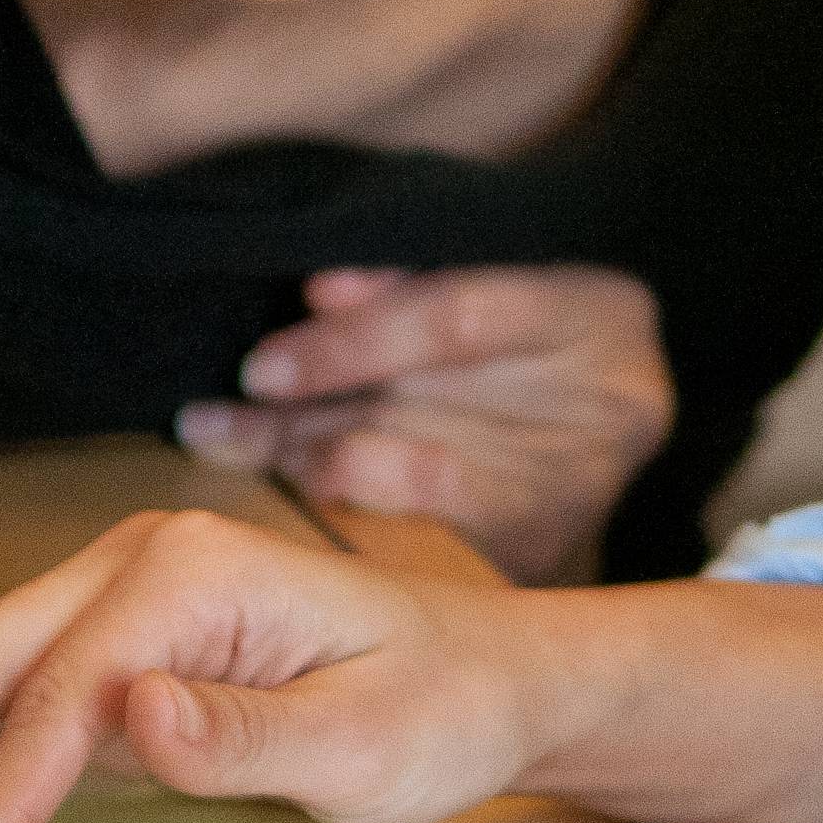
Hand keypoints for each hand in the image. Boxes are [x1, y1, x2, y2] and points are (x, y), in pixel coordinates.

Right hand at [0, 508, 548, 822]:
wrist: (495, 679)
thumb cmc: (445, 701)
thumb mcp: (364, 739)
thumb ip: (245, 735)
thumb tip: (137, 714)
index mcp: (198, 567)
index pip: (66, 684)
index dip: (8, 783)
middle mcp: (148, 561)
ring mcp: (130, 598)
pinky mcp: (130, 645)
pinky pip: (32, 693)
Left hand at [175, 265, 673, 583]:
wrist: (592, 404)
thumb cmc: (522, 324)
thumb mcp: (486, 273)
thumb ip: (412, 282)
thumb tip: (316, 292)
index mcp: (604, 317)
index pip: (460, 320)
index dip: (355, 339)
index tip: (262, 363)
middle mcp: (610, 412)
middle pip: (433, 411)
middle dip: (307, 418)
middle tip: (212, 422)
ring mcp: (579, 492)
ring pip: (415, 481)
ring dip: (305, 462)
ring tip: (224, 443)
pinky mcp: (540, 549)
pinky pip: (420, 535)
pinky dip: (342, 507)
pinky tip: (283, 486)